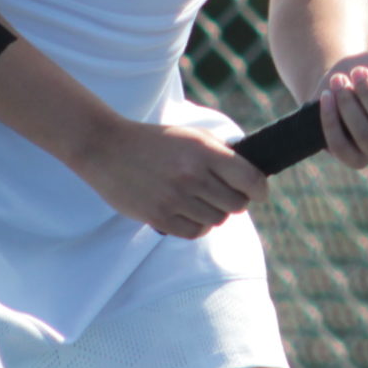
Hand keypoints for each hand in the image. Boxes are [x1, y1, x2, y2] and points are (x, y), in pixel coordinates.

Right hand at [73, 118, 267, 238]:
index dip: (260, 190)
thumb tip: (249, 176)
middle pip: (236, 205)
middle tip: (225, 195)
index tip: (258, 193)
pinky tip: (190, 213)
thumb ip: (220, 153)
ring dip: (215, 213)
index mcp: (203, 151)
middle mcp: (192, 175)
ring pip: (217, 220)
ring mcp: (174, 198)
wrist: (107, 149)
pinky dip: (198, 225)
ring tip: (202, 201)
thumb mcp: (191, 136)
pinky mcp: (158, 217)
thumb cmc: (154, 141)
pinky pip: (195, 232)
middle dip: (236, 202)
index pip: (250, 179)